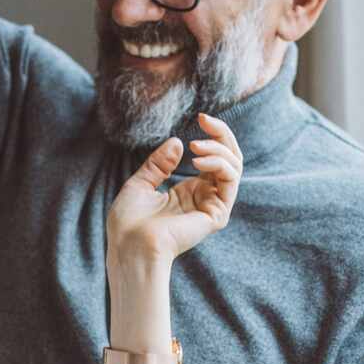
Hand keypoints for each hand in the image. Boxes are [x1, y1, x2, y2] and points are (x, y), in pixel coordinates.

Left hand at [106, 112, 243, 265]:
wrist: (129, 246)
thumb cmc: (129, 222)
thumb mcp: (140, 182)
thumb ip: (159, 163)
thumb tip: (178, 141)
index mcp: (189, 192)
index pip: (214, 158)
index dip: (213, 136)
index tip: (201, 117)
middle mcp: (204, 198)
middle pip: (230, 159)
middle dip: (222, 135)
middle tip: (205, 119)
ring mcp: (212, 206)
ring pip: (234, 168)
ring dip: (219, 149)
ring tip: (195, 146)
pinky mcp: (216, 215)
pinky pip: (229, 182)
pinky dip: (218, 164)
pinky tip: (197, 159)